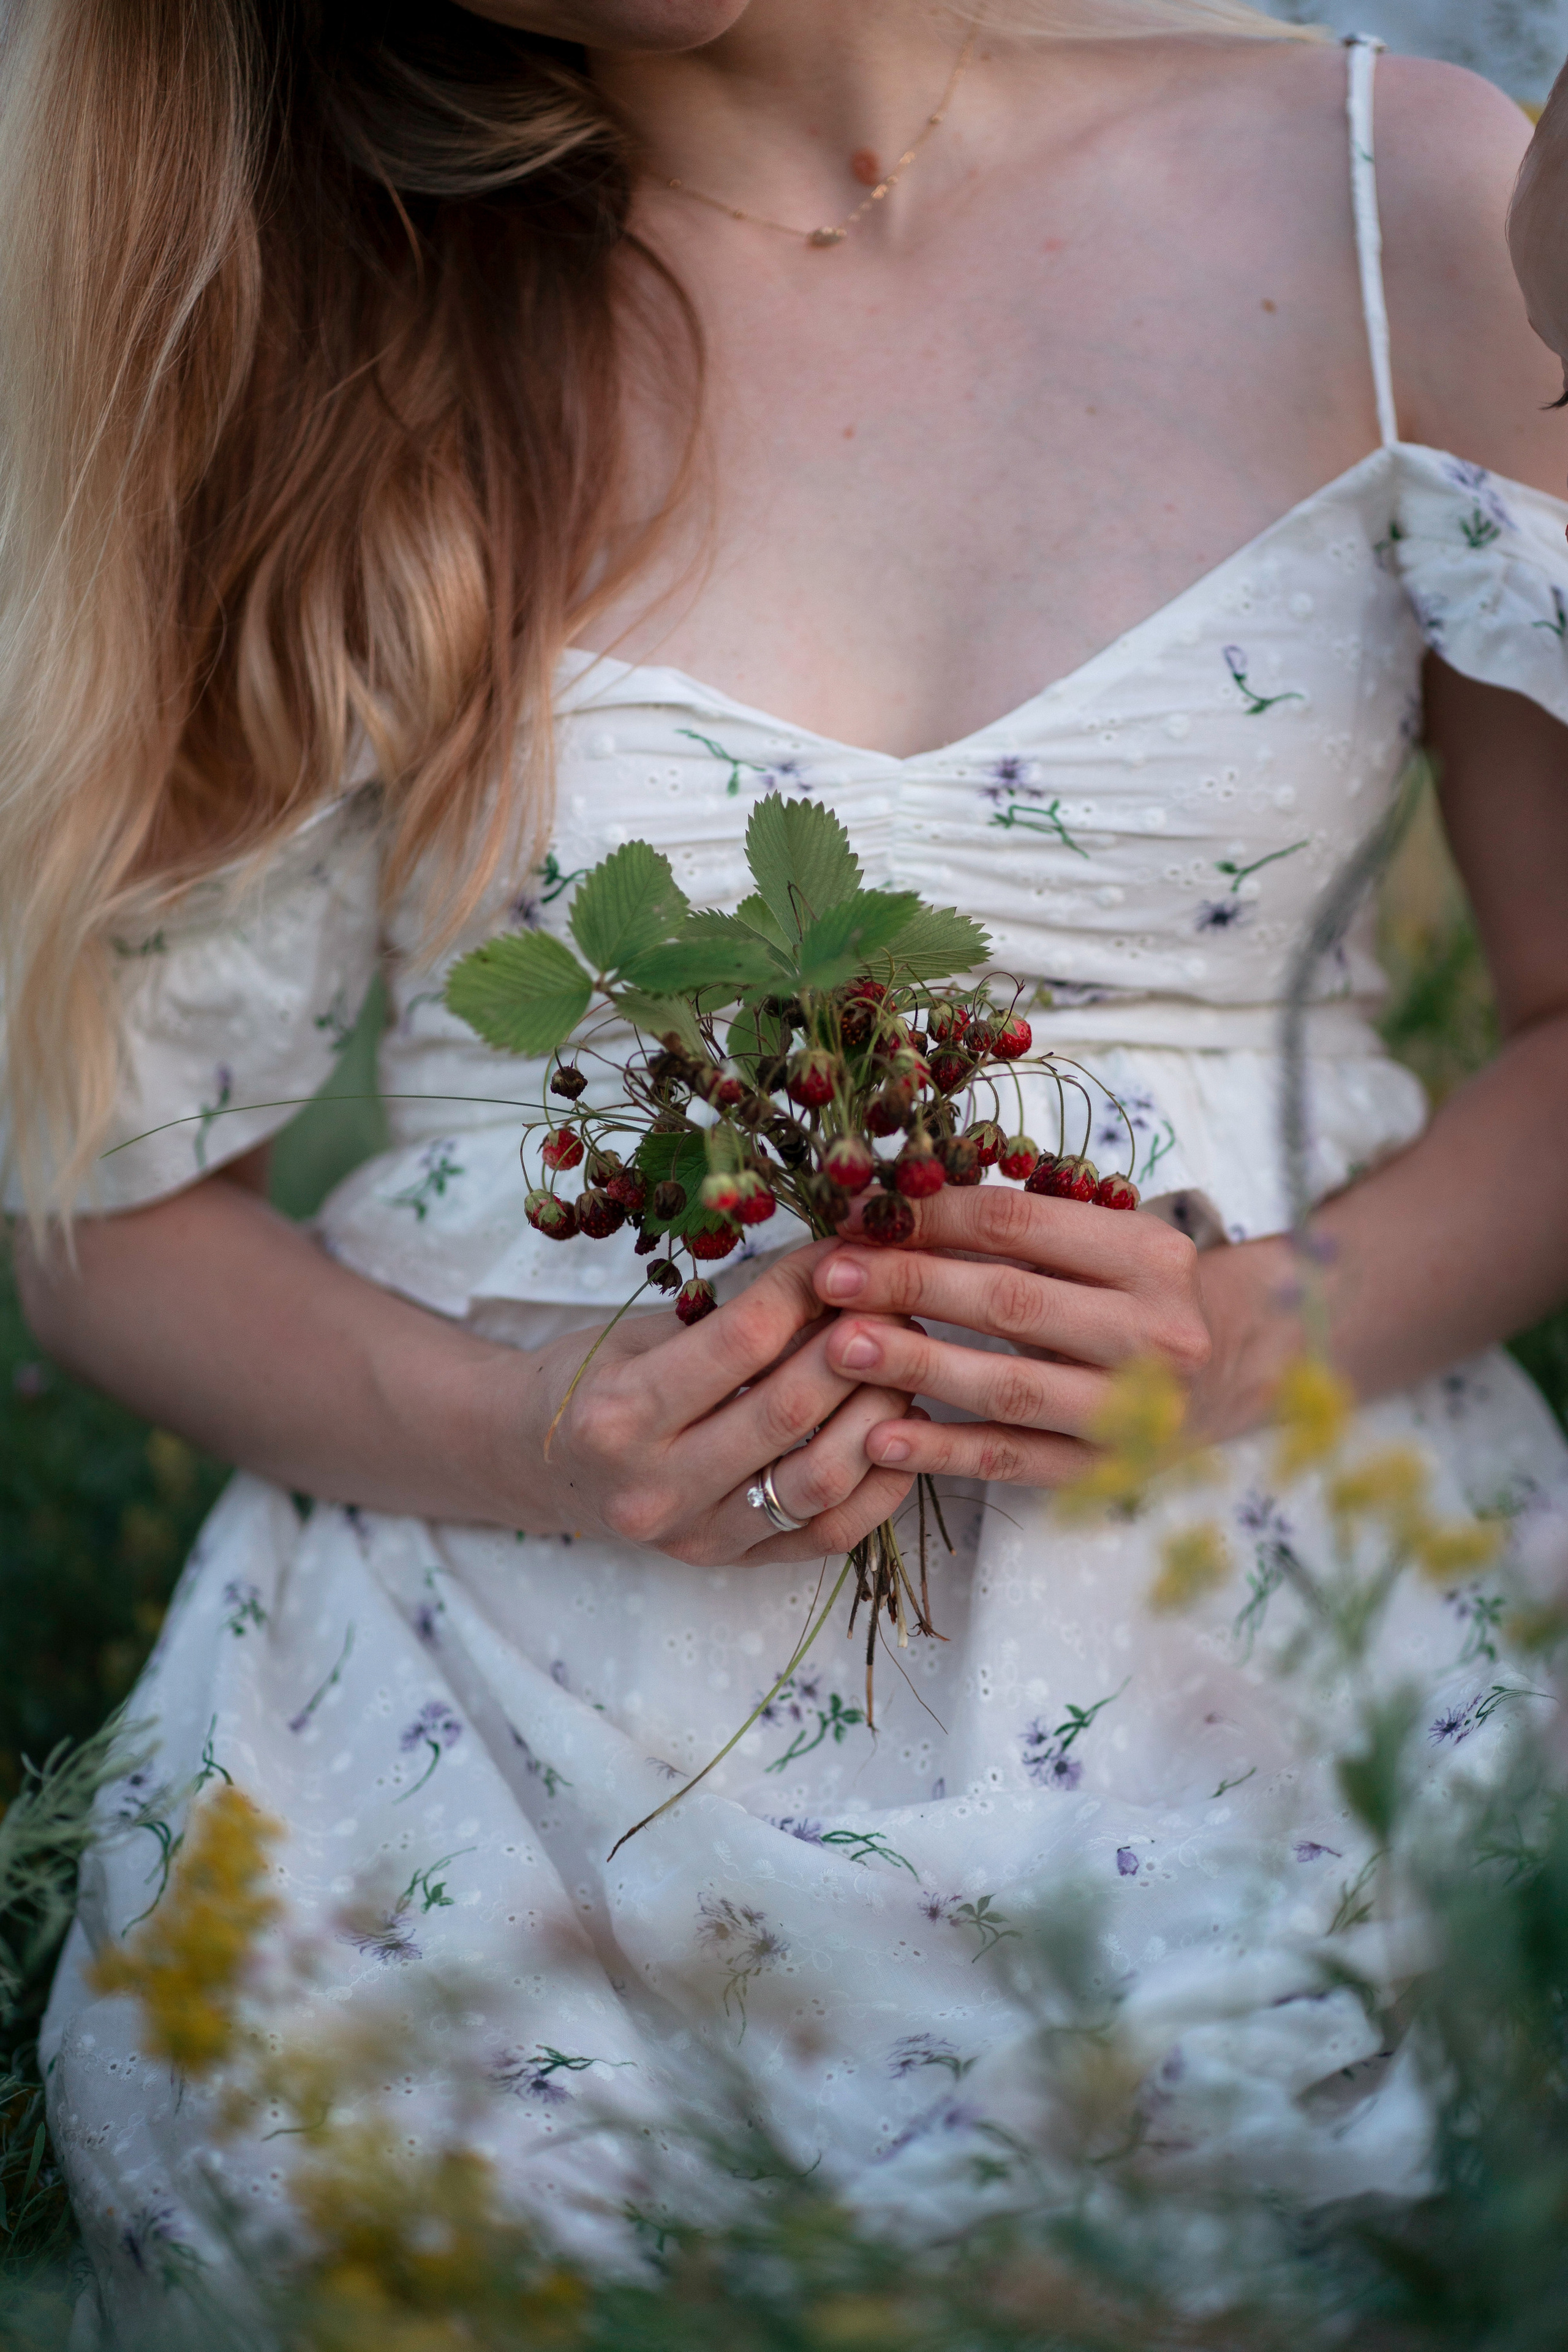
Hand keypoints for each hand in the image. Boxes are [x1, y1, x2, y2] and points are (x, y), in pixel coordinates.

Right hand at [522, 1241, 915, 1564]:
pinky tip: (900, 1433)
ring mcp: (696, 1535)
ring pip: (821, 1478)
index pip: (742, 1339)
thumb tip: (832, 1269)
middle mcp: (655, 1486)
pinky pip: (829, 1533)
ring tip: (905, 1364)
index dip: (808, 1287)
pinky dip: (881, 1484)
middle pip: (790, 1410)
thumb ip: (725, 1316)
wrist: (536, 1464)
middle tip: (896, 1301)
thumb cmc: (589, 1379)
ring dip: (880, 1413)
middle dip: (858, 1346)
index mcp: (620, 1413)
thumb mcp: (634, 1332)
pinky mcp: (730, 1563)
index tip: (847, 1252)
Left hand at [809, 1186, 1210, 1486]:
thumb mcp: (1105, 1246)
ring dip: (916, 1364)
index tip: (857, 1215)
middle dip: (911, 1284)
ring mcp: (1135, 1411)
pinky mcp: (1106, 1472)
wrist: (1226, 1379)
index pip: (1021, 1223)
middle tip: (831, 1276)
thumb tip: (894, 1206)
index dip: (932, 1216)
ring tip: (838, 1348)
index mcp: (1149, 1253)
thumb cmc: (1136, 1298)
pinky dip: (942, 1450)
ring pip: (1008, 1386)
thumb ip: (1020, 1228)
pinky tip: (879, 1438)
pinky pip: (1011, 1460)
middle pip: (1011, 1301)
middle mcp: (1154, 1332)